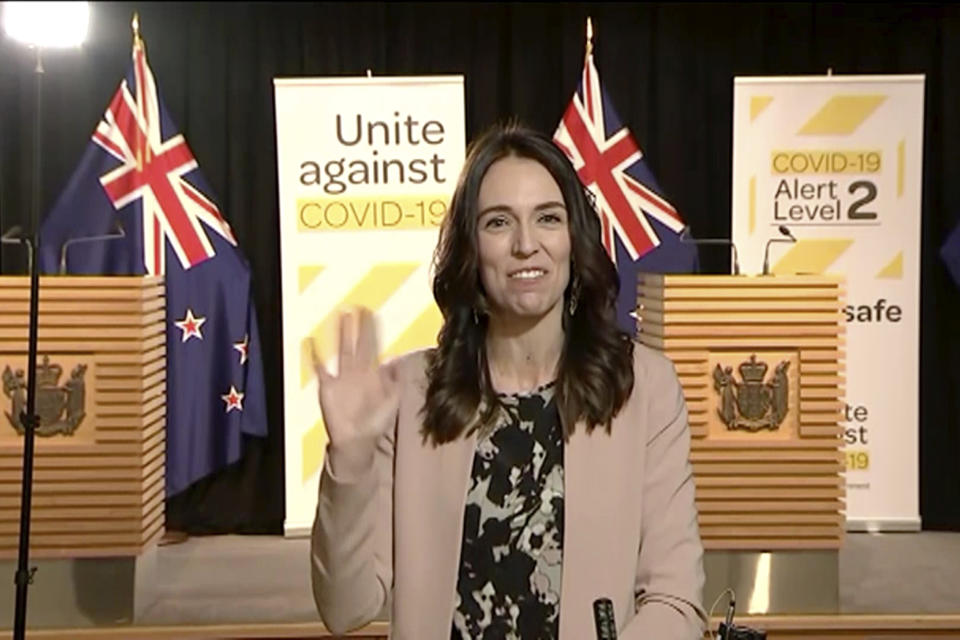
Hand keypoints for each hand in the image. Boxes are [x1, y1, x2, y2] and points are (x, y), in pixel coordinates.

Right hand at [311, 307, 398, 474]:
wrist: (357, 441)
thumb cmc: (375, 423)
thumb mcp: (392, 402)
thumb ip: (396, 382)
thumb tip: (397, 361)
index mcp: (372, 374)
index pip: (372, 346)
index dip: (372, 330)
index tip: (372, 313)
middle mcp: (357, 371)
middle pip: (357, 343)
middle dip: (358, 326)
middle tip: (357, 307)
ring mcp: (342, 378)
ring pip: (341, 350)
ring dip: (340, 334)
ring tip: (340, 316)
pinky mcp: (328, 387)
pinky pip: (320, 368)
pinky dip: (314, 355)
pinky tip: (310, 342)